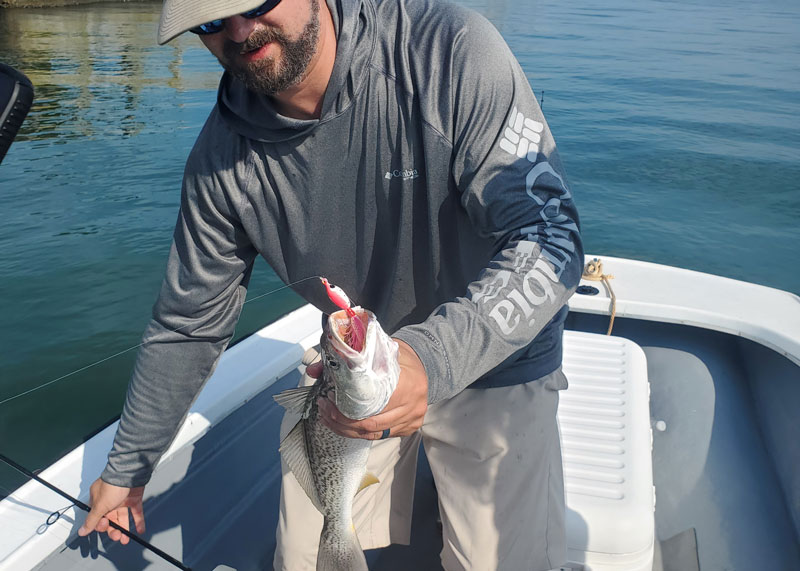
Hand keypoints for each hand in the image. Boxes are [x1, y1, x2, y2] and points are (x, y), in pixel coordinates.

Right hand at [77, 478, 144, 544]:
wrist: (130, 473)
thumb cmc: (113, 485)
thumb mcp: (100, 505)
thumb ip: (92, 520)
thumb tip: (82, 531)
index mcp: (98, 502)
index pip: (98, 518)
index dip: (101, 526)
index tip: (105, 527)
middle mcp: (110, 501)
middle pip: (110, 520)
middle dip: (113, 530)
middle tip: (117, 537)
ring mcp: (122, 500)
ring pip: (122, 518)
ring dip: (124, 529)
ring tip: (126, 539)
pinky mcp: (134, 498)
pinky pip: (136, 512)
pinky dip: (138, 521)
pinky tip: (140, 529)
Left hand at [313, 339, 427, 439]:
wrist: (426, 364)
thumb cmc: (399, 357)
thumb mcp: (377, 350)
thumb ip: (346, 360)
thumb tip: (315, 371)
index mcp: (408, 384)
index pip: (373, 404)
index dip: (347, 408)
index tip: (329, 401)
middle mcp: (412, 406)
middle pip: (370, 423)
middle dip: (342, 421)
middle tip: (324, 410)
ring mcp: (412, 419)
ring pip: (373, 433)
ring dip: (347, 430)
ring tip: (329, 419)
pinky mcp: (409, 428)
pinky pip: (380, 435)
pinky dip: (360, 433)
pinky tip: (345, 426)